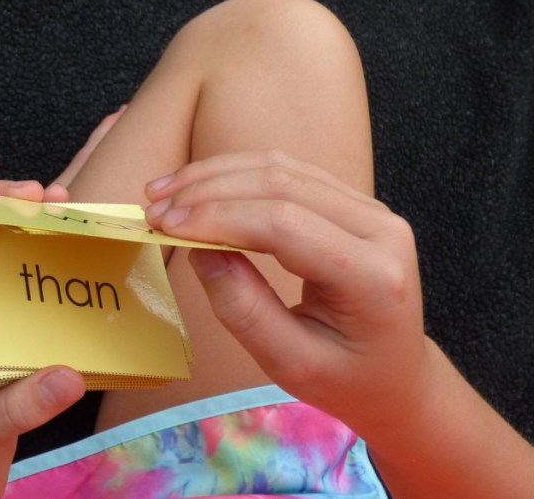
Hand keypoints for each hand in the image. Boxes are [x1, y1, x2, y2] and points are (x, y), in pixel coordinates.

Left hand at [0, 179, 84, 497]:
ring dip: (41, 247)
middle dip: (17, 216)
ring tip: (77, 226)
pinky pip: (33, 315)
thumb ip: (12, 408)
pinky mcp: (7, 359)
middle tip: (59, 202)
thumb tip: (66, 375)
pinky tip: (85, 283)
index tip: (12, 197)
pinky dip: (59, 294)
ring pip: (9, 275)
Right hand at [144, 150, 427, 431]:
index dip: (217, 217)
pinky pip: (289, 172)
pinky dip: (236, 174)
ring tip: (164, 191)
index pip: (284, 224)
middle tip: (152, 208)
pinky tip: (197, 185)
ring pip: (282, 168)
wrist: (394, 378)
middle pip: (282, 184)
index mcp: (374, 276)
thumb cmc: (343, 380)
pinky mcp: (352, 202)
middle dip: (207, 191)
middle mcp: (381, 229)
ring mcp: (370, 209)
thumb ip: (244, 309)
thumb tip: (199, 250)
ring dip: (215, 175)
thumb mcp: (288, 363)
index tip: (163, 226)